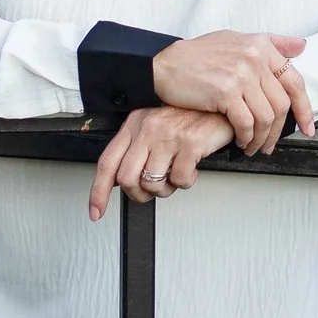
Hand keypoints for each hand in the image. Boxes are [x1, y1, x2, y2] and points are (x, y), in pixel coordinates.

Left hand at [91, 108, 236, 220]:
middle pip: (127, 178)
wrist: (220, 106)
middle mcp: (148, 129)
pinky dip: (186, 182)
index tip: (97, 211)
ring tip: (174, 177)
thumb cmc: (189, 117)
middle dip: (138, 194)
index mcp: (135, 125)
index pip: (107, 162)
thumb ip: (136, 149)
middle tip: (150, 192)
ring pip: (152, 183)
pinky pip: (180, 180)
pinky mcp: (189, 143)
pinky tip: (190, 169)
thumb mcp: (155, 126)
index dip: (99, 191)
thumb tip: (120, 179)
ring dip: (165, 190)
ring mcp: (168, 135)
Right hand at [150, 30, 315, 152]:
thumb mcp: (237, 40)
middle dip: (279, 131)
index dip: (305, 109)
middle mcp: (255, 57)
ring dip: (261, 138)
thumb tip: (302, 46)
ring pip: (266, 116)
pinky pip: (246, 123)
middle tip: (271, 144)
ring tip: (253, 146)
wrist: (164, 65)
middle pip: (282, 104)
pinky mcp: (225, 91)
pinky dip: (246, 137)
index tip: (308, 127)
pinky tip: (241, 142)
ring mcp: (241, 74)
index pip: (295, 81)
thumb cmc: (198, 56)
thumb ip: (272, 43)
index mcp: (261, 45)